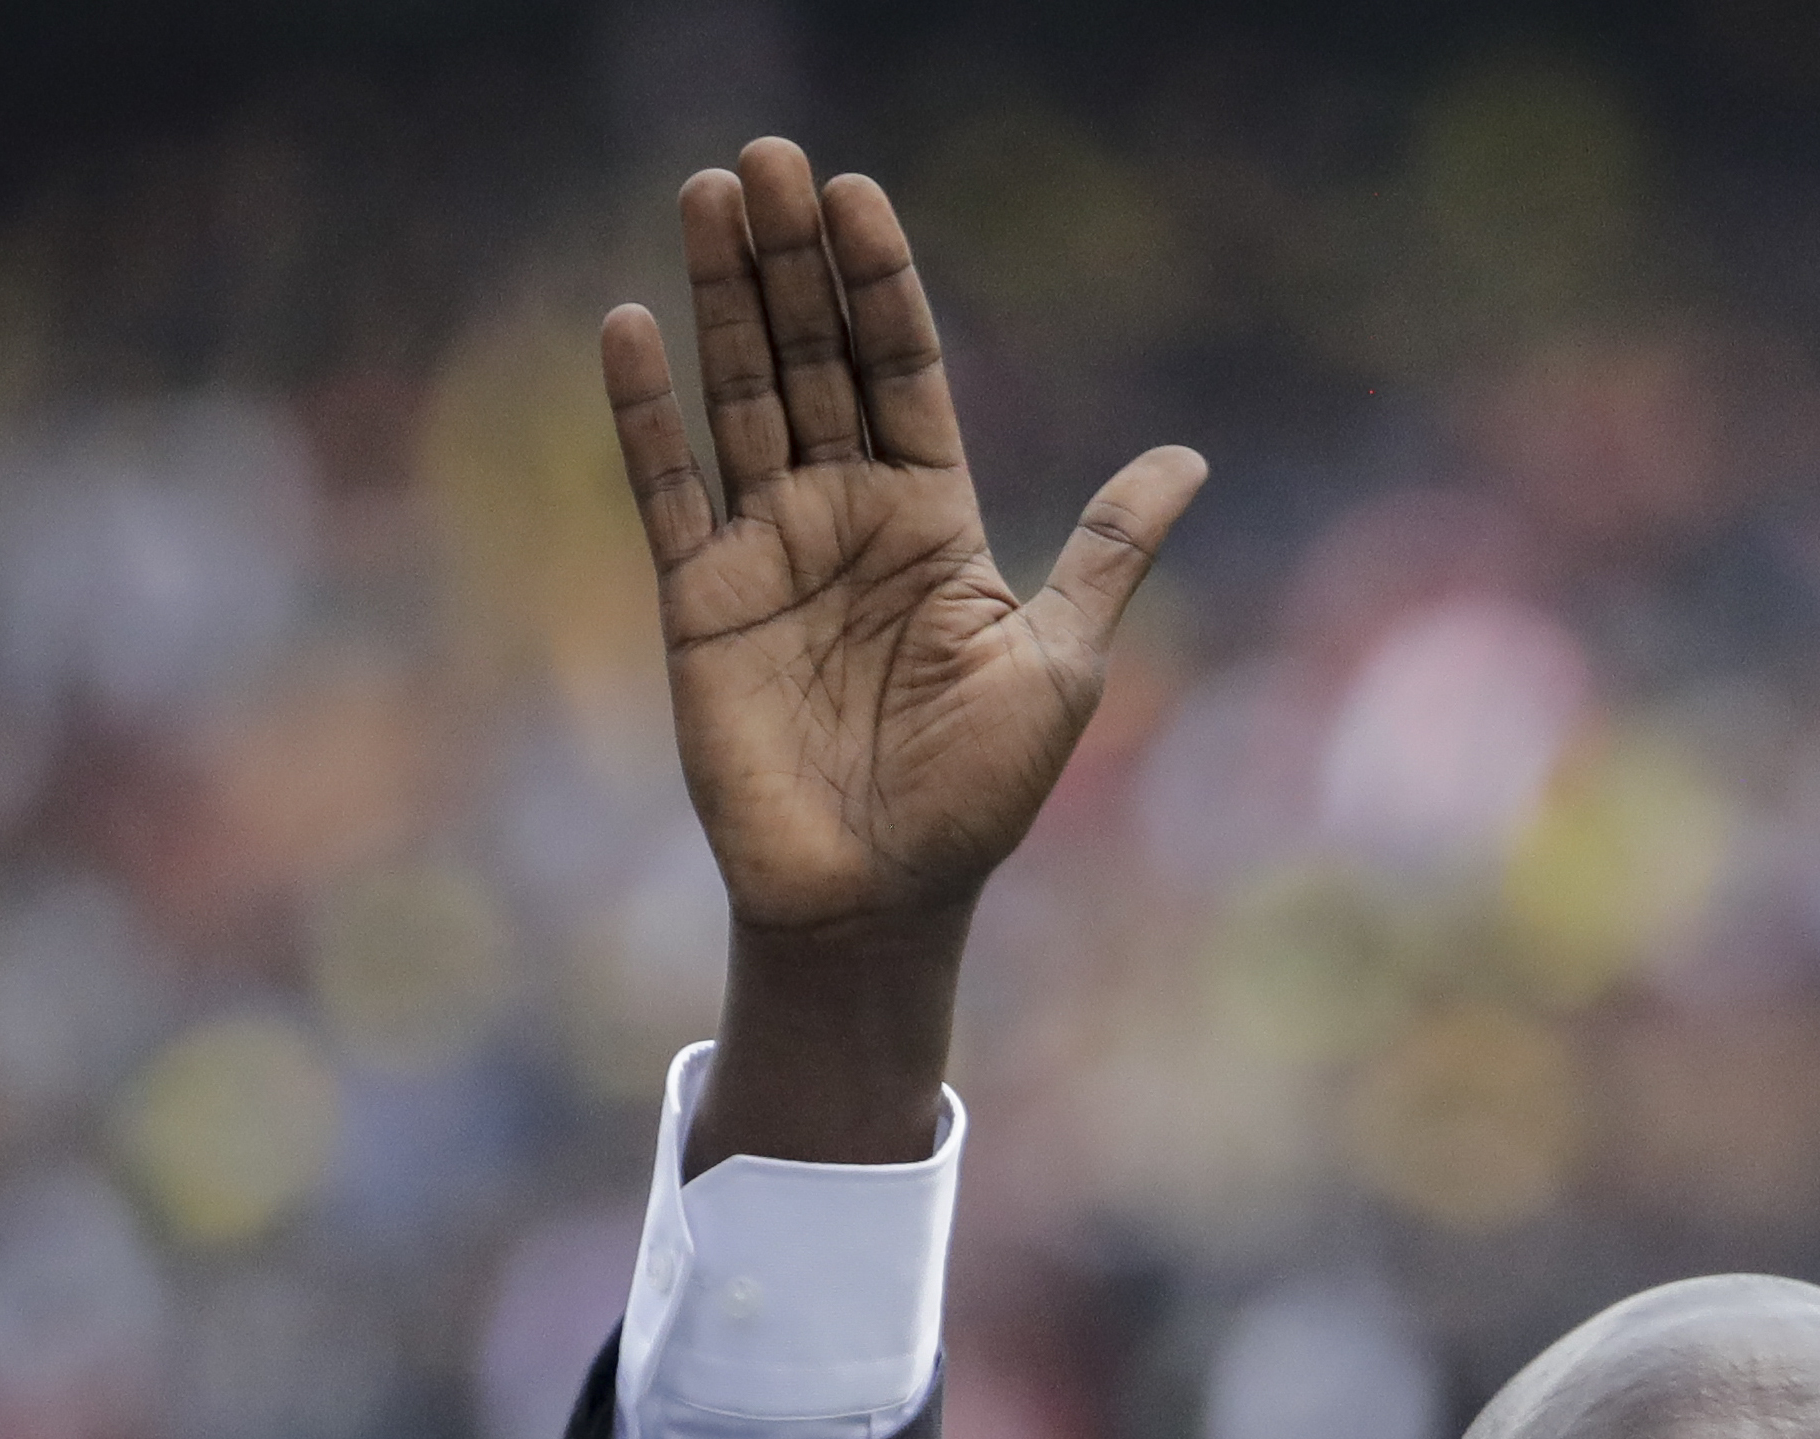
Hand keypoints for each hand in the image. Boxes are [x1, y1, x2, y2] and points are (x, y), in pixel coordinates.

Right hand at [602, 138, 1204, 1168]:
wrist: (883, 900)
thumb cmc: (977, 795)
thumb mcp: (1062, 661)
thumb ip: (1106, 550)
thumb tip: (1188, 459)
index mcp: (932, 518)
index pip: (902, 371)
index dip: (879, 287)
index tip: (857, 196)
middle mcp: (844, 516)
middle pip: (812, 360)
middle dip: (791, 262)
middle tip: (767, 157)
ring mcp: (767, 552)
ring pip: (740, 397)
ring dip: (723, 299)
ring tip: (706, 195)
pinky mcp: (699, 601)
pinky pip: (668, 489)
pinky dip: (645, 414)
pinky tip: (631, 324)